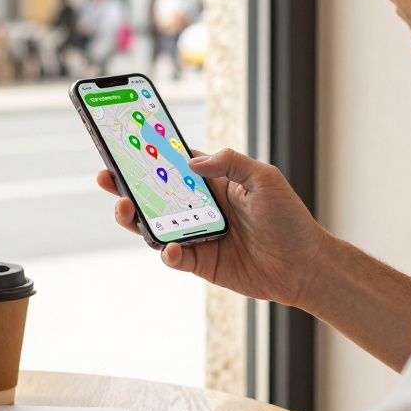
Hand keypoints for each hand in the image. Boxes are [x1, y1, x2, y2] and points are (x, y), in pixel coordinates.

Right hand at [97, 148, 325, 306]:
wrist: (306, 266)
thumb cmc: (289, 219)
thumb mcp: (264, 178)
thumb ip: (229, 162)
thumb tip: (191, 160)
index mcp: (214, 183)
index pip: (174, 164)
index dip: (149, 155)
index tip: (124, 143)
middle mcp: (200, 208)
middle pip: (154, 194)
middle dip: (126, 185)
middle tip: (105, 176)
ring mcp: (198, 235)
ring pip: (155, 225)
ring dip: (135, 218)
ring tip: (123, 209)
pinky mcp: (201, 263)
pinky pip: (174, 257)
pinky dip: (168, 252)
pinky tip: (171, 247)